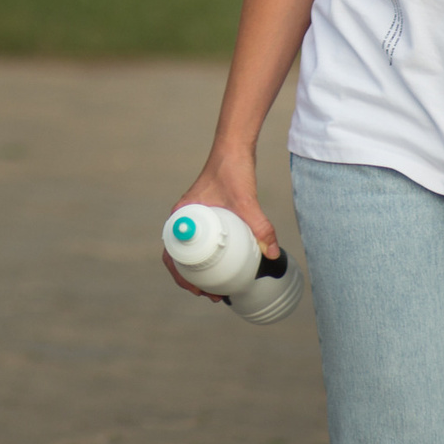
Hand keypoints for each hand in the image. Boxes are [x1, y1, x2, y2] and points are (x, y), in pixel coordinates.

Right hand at [161, 151, 279, 300]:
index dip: (179, 274)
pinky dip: (207, 257)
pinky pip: (202, 241)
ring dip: (198, 271)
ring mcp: (195, 217)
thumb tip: (272, 254)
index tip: (196, 289)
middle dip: (191, 279)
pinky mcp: (207, 215)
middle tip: (210, 294)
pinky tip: (223, 265)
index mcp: (183, 215)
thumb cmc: (231, 169)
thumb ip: (260, 226)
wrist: (234, 149)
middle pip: (180, 256)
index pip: (172, 251)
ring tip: (217, 287)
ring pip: (191, 250)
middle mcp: (185, 217)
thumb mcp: (245, 201)